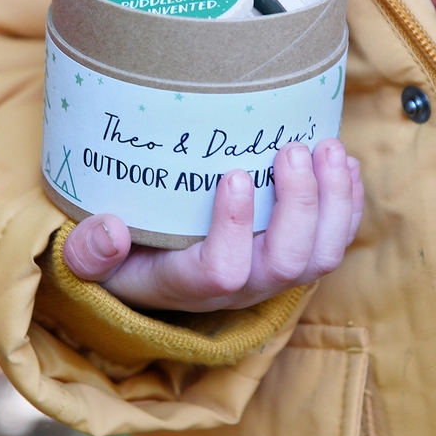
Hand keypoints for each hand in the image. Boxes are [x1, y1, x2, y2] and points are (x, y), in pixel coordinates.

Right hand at [62, 139, 362, 311]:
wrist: (157, 274)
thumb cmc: (125, 257)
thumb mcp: (92, 260)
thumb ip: (88, 252)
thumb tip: (108, 230)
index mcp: (188, 284)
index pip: (223, 271)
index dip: (233, 227)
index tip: (232, 174)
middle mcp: (239, 288)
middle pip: (286, 264)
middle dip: (299, 205)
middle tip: (293, 149)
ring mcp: (270, 275)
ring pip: (320, 256)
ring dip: (333, 202)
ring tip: (327, 148)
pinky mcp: (292, 259)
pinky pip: (334, 242)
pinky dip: (347, 204)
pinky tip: (344, 165)